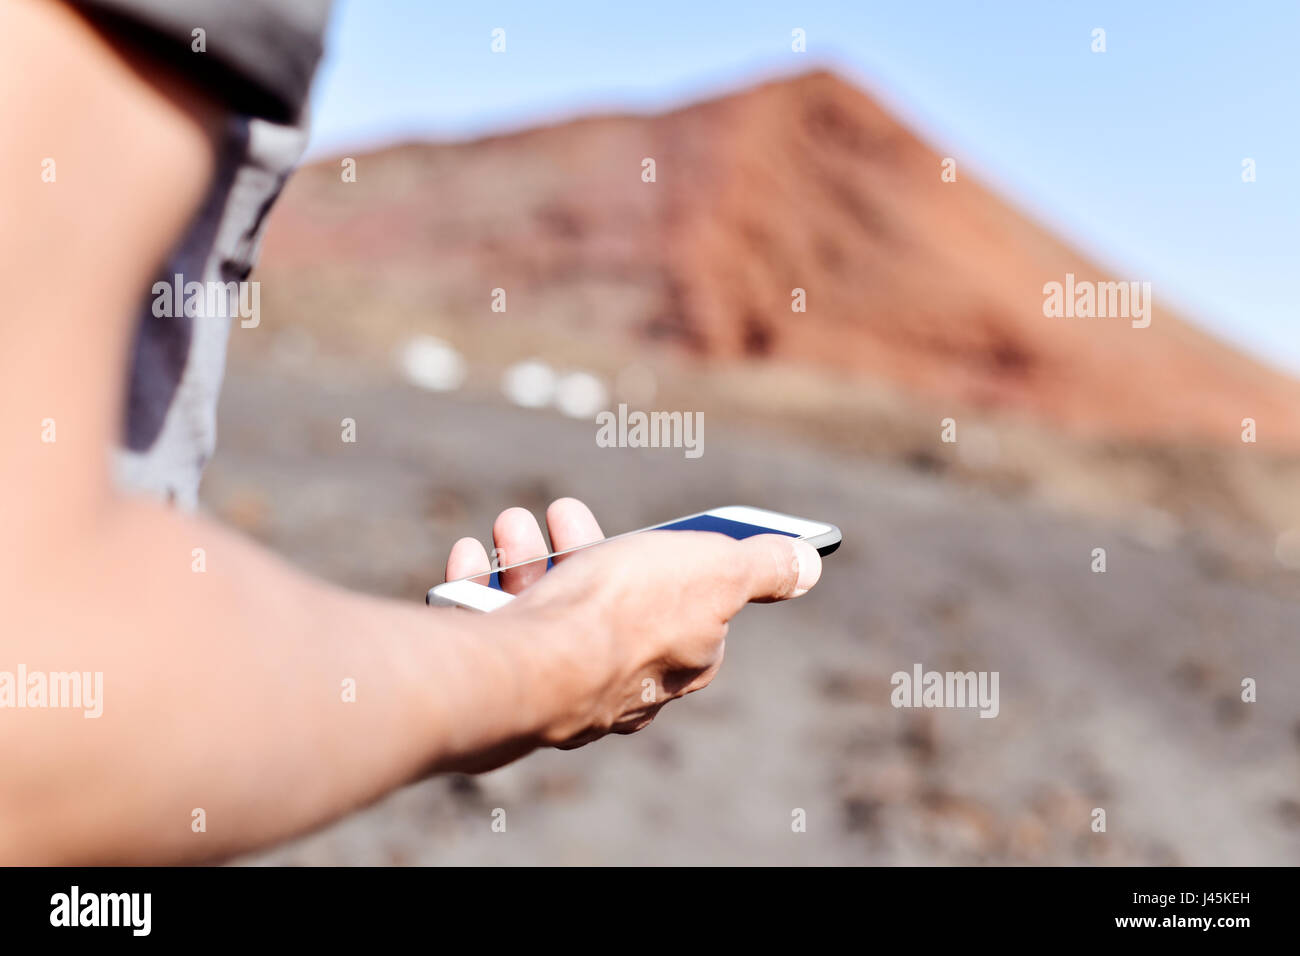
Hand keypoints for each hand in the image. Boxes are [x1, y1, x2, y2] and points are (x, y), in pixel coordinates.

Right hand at [443, 498, 821, 752]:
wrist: (529, 665)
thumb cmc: (626, 614)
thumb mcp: (715, 571)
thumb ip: (762, 568)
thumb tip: (809, 563)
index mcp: (678, 665)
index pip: (685, 611)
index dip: (665, 562)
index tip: (642, 531)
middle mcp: (619, 687)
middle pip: (605, 606)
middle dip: (582, 549)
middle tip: (559, 511)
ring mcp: (556, 691)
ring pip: (545, 614)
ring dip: (526, 559)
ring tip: (510, 525)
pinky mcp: (501, 690)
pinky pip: (492, 632)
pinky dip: (477, 588)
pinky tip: (468, 561)